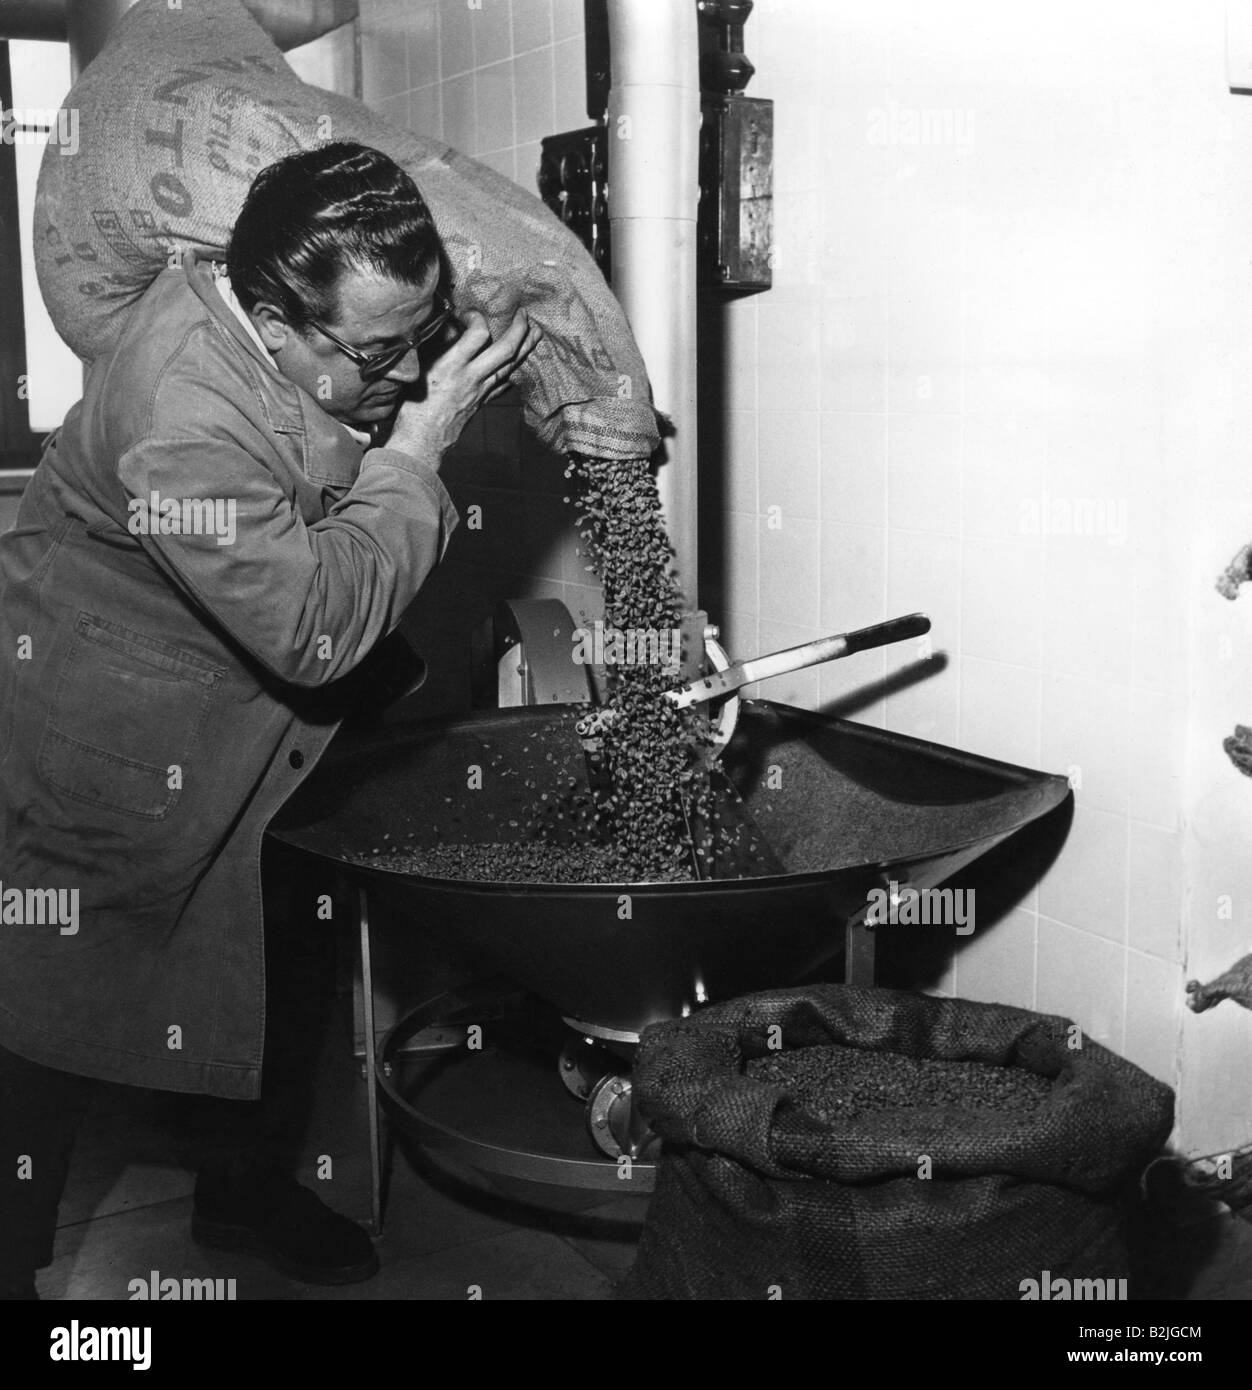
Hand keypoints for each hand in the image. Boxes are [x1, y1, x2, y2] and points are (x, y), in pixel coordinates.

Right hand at [385, 307, 541, 464]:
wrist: (422, 441)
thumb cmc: (413, 406)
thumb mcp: (419, 370)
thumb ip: (437, 346)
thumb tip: (449, 325)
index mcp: (454, 365)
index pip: (478, 334)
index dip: (477, 317)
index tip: (469, 313)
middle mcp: (473, 377)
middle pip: (506, 350)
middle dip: (519, 329)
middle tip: (524, 314)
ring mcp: (481, 391)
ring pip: (511, 366)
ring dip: (526, 348)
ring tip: (536, 332)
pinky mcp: (482, 402)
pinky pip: (504, 384)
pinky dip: (514, 371)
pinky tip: (520, 364)